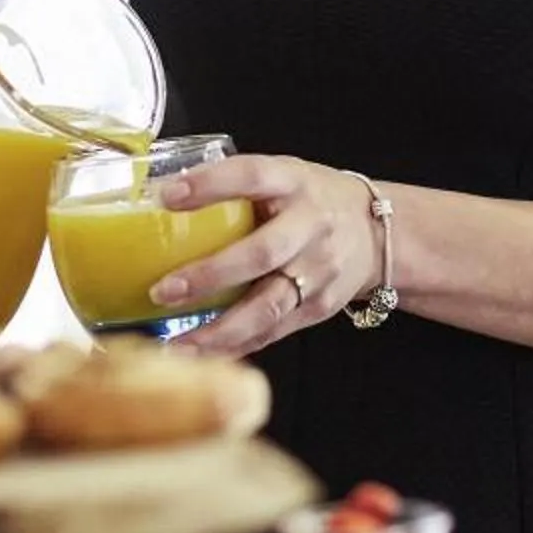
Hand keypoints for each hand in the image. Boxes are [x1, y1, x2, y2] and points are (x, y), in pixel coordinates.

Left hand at [151, 153, 386, 356]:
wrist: (376, 233)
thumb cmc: (310, 201)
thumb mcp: (282, 176)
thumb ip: (235, 186)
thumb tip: (155, 194)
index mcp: (293, 183)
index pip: (251, 177)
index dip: (210, 185)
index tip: (166, 196)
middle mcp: (310, 226)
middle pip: (261, 254)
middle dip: (210, 276)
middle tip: (163, 291)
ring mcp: (318, 271)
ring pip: (268, 307)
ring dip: (218, 331)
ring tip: (176, 348)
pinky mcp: (318, 307)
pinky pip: (272, 332)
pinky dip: (235, 347)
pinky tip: (203, 357)